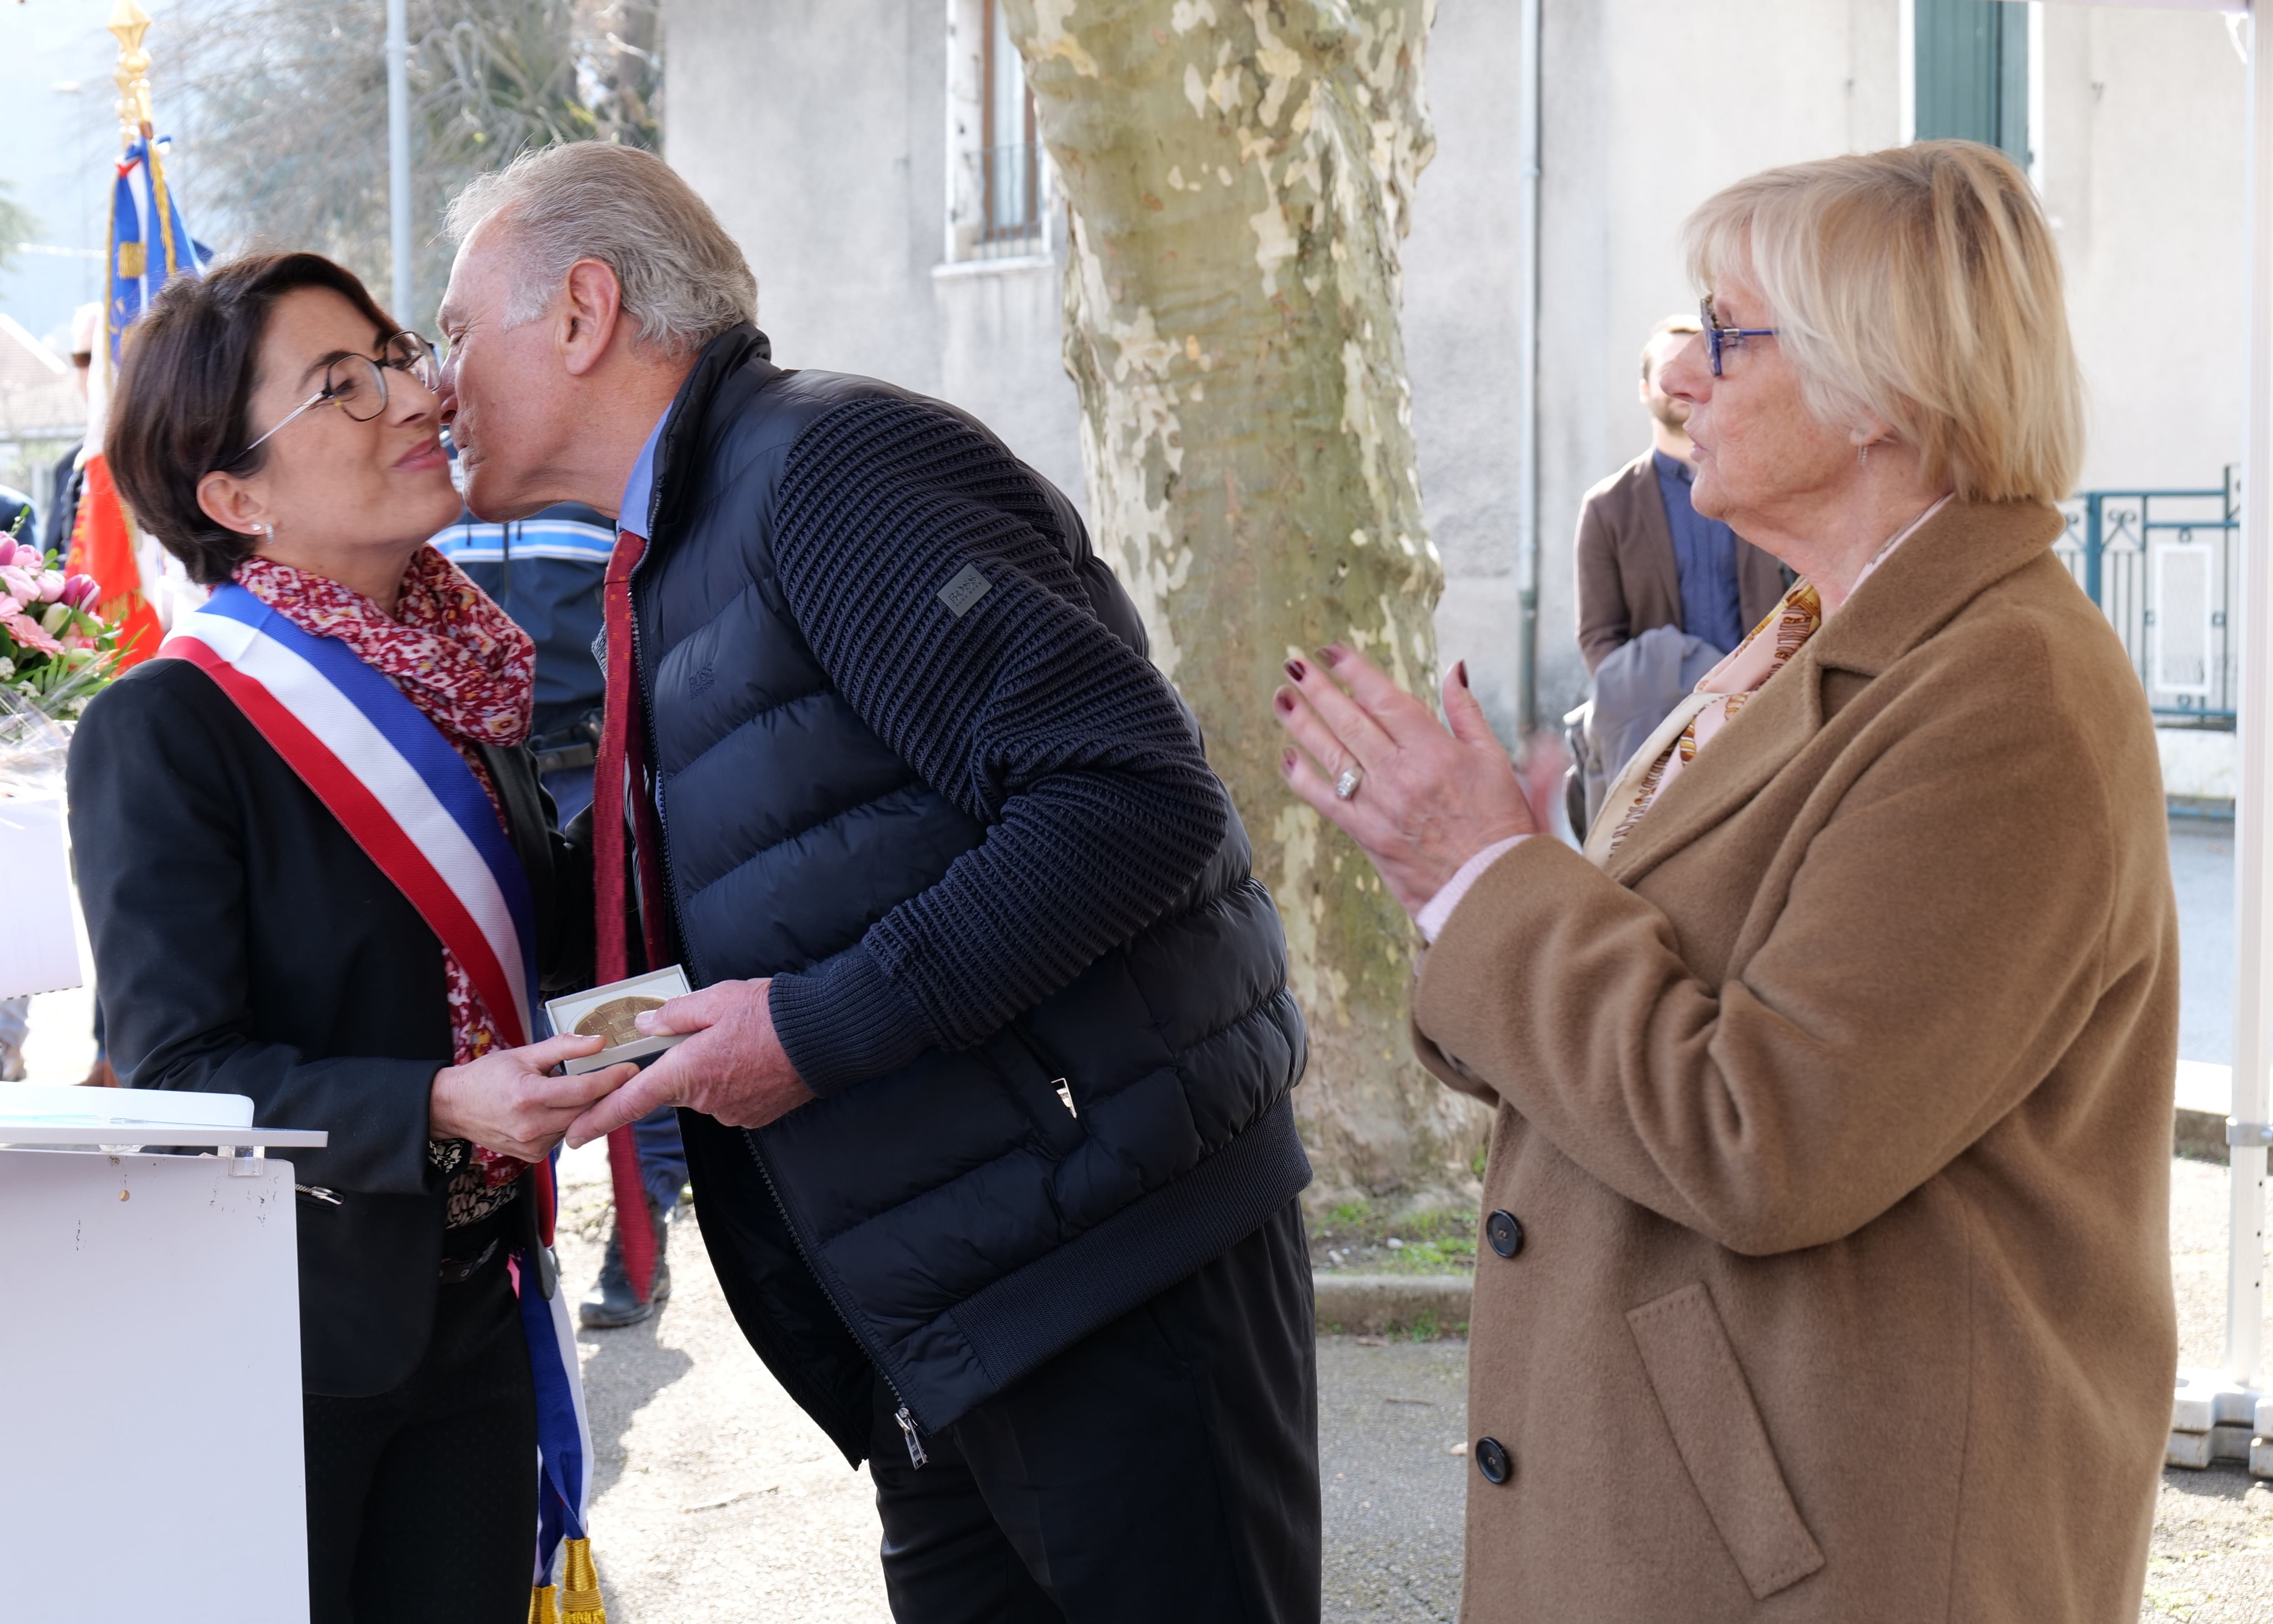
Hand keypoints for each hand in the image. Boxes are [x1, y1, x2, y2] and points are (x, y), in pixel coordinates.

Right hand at [429, 1033, 638, 1162]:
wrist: (455, 1107)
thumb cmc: (488, 1076)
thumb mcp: (524, 1054)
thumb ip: (563, 1047)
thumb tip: (599, 1042)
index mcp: (528, 1096)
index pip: (584, 1089)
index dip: (612, 1079)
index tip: (631, 1069)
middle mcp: (532, 1126)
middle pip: (586, 1109)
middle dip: (604, 1093)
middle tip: (617, 1076)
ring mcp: (532, 1145)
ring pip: (578, 1124)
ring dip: (585, 1108)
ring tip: (578, 1090)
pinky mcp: (533, 1155)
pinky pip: (564, 1136)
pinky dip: (569, 1121)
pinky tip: (559, 1108)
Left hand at [563, 977, 815, 1147]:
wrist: (824, 1037)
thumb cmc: (770, 1014)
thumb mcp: (715, 999)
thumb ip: (673, 1015)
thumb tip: (646, 1025)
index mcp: (685, 1071)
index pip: (629, 1103)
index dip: (596, 1122)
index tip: (572, 1139)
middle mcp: (704, 1099)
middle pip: (674, 1087)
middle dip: (682, 1066)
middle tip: (713, 1035)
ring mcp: (730, 1112)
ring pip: (704, 1092)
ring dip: (713, 1072)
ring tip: (742, 1042)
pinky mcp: (753, 1116)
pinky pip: (731, 1099)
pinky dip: (736, 1082)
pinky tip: (756, 1059)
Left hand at [1272, 645, 1546, 917]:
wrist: (1491, 889)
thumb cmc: (1502, 826)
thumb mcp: (1496, 760)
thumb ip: (1468, 713)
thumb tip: (1455, 671)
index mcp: (1434, 750)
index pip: (1384, 699)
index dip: (1354, 672)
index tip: (1332, 653)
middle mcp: (1401, 774)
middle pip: (1350, 721)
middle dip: (1319, 689)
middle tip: (1294, 665)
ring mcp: (1379, 804)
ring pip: (1331, 754)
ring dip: (1302, 723)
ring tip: (1282, 698)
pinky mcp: (1367, 834)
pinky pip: (1325, 800)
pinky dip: (1302, 777)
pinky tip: (1288, 757)